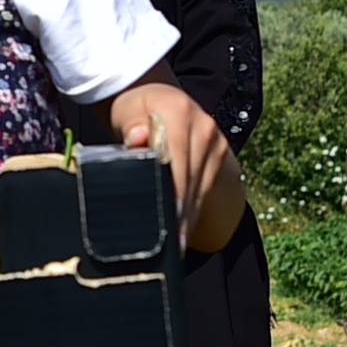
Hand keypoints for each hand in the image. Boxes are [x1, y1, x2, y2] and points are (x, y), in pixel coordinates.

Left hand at [116, 77, 244, 251]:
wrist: (159, 96)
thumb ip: (130, 126)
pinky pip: (205, 190)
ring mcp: (216, 142)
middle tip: (166, 250)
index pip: (174, 161)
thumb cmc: (136, 109)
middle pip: (190, 182)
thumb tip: (137, 137)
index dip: (170, 197)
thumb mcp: (126, 111)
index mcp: (178, 113)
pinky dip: (192, 211)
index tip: (165, 228)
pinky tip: (183, 231)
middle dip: (178, 217)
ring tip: (174, 248)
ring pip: (200, 190)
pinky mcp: (220, 156)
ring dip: (187, 219)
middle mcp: (204, 127)